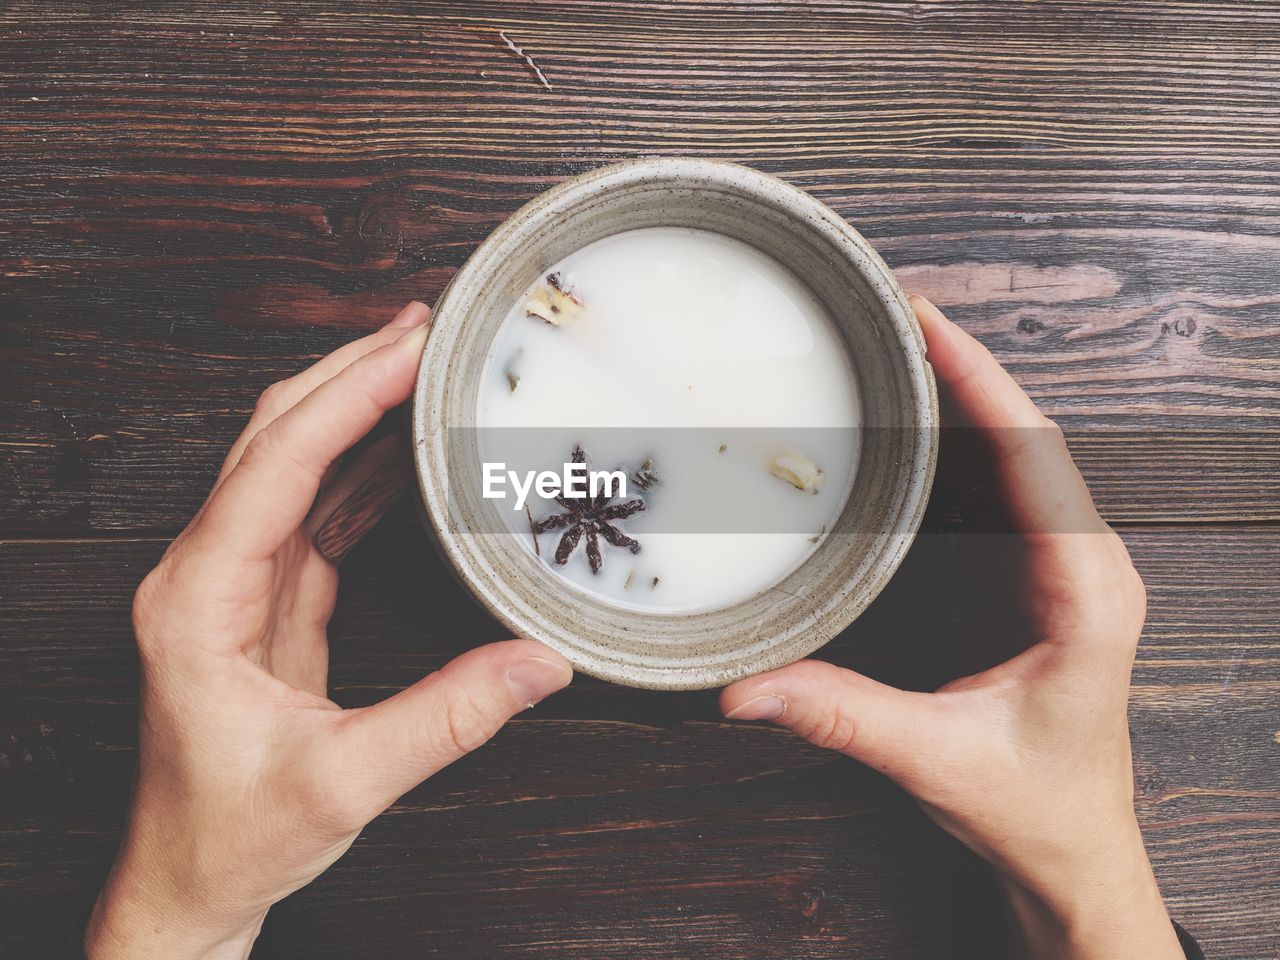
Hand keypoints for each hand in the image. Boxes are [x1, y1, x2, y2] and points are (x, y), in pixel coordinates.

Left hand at [85, 303, 573, 959]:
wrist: (189, 876)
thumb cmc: (232, 835)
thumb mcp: (345, 784)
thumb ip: (447, 719)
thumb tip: (539, 661)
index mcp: (198, 602)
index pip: (274, 465)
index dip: (346, 398)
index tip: (409, 350)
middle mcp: (205, 573)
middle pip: (273, 436)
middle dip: (349, 372)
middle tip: (425, 327)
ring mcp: (234, 579)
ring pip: (292, 458)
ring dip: (355, 404)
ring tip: (422, 362)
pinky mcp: (268, 595)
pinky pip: (318, 504)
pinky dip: (365, 461)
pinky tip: (409, 442)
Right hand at [720, 296, 1182, 959]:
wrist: (1073, 849)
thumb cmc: (1036, 807)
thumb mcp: (937, 760)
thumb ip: (841, 716)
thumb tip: (747, 689)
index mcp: (1084, 592)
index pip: (1034, 456)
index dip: (979, 380)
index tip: (927, 322)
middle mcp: (1085, 564)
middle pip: (1027, 433)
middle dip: (963, 363)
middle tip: (890, 309)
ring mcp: (1063, 565)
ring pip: (1018, 450)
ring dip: (963, 392)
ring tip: (895, 342)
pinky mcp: (1034, 575)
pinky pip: (1002, 484)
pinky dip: (959, 438)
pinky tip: (912, 420)